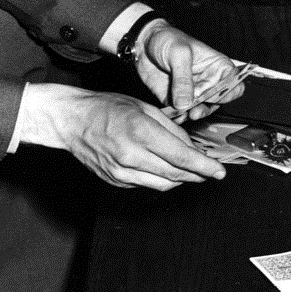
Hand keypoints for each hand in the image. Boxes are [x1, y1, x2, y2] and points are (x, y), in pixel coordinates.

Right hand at [18, 82, 224, 189]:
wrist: (71, 121)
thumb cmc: (106, 108)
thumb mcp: (144, 107)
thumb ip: (171, 129)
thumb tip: (192, 147)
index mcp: (140, 132)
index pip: (181, 156)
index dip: (204, 166)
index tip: (219, 171)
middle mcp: (131, 156)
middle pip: (176, 174)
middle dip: (197, 173)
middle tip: (210, 170)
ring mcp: (121, 172)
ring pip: (163, 184)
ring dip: (181, 178)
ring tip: (189, 168)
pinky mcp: (115, 181)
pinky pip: (147, 184)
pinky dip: (160, 177)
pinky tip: (162, 166)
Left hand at [132, 22, 244, 119]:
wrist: (143, 44)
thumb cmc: (167, 39)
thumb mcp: (178, 54)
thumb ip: (183, 79)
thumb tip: (186, 104)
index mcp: (217, 67)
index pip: (234, 85)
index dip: (227, 93)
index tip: (213, 95)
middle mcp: (208, 82)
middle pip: (218, 102)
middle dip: (207, 107)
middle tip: (194, 109)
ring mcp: (193, 92)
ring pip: (201, 111)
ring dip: (193, 114)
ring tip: (183, 112)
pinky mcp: (178, 100)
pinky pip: (182, 114)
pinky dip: (178, 118)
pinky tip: (173, 115)